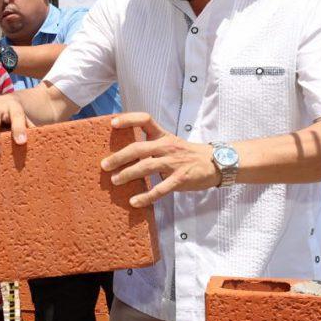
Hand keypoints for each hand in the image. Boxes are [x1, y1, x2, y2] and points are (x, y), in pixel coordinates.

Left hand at [100, 113, 221, 208]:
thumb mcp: (171, 143)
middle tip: (104, 165)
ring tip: (115, 181)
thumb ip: (152, 145)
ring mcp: (173, 163)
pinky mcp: (180, 179)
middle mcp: (167, 146)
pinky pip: (159, 189)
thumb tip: (127, 153)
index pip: (145, 120)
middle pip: (138, 148)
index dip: (128, 119)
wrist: (216, 163)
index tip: (113, 124)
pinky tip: (134, 201)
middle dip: (119, 157)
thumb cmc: (188, 154)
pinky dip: (145, 197)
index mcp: (164, 136)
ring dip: (127, 174)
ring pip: (145, 167)